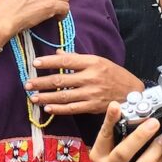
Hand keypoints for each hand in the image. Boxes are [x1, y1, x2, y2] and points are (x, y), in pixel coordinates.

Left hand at [27, 51, 143, 114]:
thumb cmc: (115, 75)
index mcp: (93, 62)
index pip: (66, 60)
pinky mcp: (93, 107)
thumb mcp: (100, 61)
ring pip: (64, 95)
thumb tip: (57, 53)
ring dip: (46, 96)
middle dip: (42, 82)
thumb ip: (78, 58)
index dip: (49, 62)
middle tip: (28, 83)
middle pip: (61, 79)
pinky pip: (72, 108)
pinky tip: (48, 107)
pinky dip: (59, 108)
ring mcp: (92, 93)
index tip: (35, 63)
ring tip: (33, 97)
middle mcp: (91, 77)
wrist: (133, 93)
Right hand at [90, 101, 161, 161]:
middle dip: (139, 137)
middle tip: (153, 123)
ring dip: (153, 152)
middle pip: (122, 154)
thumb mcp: (116, 149)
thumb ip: (124, 132)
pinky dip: (161, 161)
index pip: (104, 135)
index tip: (115, 106)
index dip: (109, 120)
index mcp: (100, 154)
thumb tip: (140, 110)